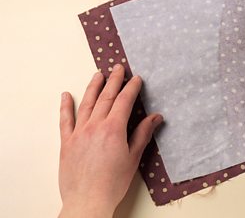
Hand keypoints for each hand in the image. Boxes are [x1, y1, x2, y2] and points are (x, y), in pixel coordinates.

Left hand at [58, 64, 162, 217]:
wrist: (88, 200)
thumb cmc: (113, 182)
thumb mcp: (133, 157)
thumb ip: (143, 134)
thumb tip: (156, 117)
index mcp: (113, 129)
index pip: (124, 101)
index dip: (131, 88)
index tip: (137, 78)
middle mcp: (94, 126)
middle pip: (105, 97)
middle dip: (114, 81)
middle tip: (118, 68)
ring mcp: (78, 132)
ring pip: (86, 103)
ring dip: (93, 87)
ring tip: (98, 75)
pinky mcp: (67, 142)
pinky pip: (65, 119)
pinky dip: (65, 106)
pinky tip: (66, 95)